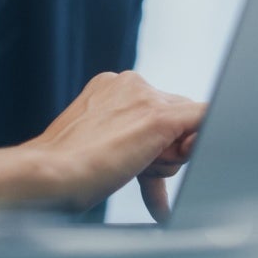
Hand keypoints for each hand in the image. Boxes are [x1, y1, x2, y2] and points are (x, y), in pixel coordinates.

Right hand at [0, 71, 202, 216]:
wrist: (48, 175)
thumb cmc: (64, 170)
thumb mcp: (96, 142)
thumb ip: (128, 139)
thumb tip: (163, 149)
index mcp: (111, 86)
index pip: (153, 109)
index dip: (154, 143)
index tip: (139, 166)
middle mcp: (130, 83)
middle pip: (174, 117)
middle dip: (165, 150)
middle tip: (135, 170)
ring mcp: (145, 98)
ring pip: (187, 126)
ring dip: (168, 160)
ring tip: (132, 170)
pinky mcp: (160, 118)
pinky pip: (205, 117)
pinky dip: (209, 133)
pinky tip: (205, 146)